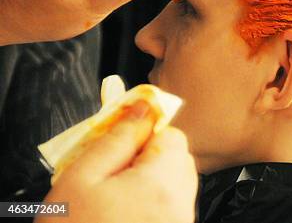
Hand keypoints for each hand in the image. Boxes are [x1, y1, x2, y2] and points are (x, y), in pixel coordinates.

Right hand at [36, 100, 197, 222]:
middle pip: (175, 159)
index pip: (172, 134)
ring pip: (172, 183)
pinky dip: (148, 203)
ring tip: (108, 199)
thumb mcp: (82, 178)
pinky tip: (118, 215)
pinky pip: (168, 206)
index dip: (143, 133)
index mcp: (166, 182)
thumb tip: (142, 106)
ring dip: (146, 182)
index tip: (120, 140)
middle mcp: (183, 203)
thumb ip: (117, 136)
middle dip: (144, 159)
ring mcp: (181, 221)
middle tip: (107, 173)